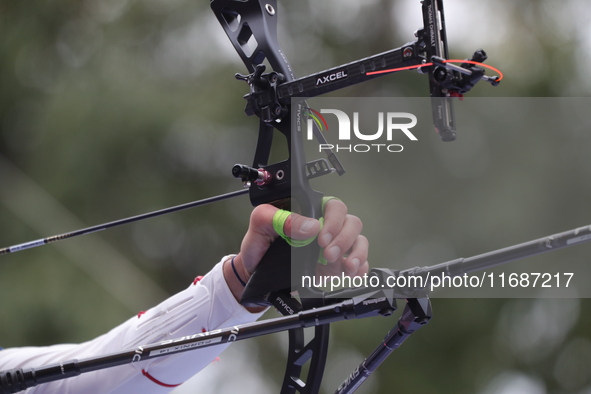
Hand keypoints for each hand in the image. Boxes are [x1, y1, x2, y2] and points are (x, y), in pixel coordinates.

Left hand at [223, 200, 368, 309]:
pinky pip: (358, 263)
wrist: (254, 273)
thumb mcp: (261, 224)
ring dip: (358, 254)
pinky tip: (353, 274)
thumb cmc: (258, 244)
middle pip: (351, 223)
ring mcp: (333, 246)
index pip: (333, 207)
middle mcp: (325, 227)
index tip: (322, 238)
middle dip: (345, 240)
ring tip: (347, 267)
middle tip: (329, 255)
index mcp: (310, 211)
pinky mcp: (335, 266)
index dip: (334, 220)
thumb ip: (282, 219)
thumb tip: (311, 226)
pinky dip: (360, 269)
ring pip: (359, 242)